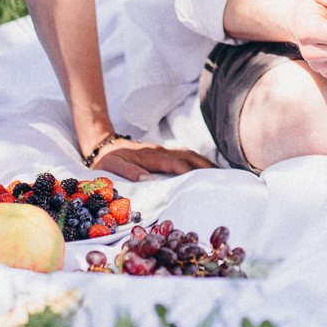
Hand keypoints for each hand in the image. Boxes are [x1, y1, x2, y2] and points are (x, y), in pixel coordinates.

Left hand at [94, 140, 214, 181]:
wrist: (104, 146)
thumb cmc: (107, 160)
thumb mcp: (111, 166)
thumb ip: (128, 172)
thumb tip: (148, 180)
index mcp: (150, 155)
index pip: (175, 163)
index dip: (189, 172)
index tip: (201, 181)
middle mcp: (161, 151)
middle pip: (189, 156)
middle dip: (206, 166)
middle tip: (222, 178)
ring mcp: (164, 151)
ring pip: (190, 154)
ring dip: (205, 163)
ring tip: (221, 175)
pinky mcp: (164, 154)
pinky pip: (185, 156)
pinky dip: (199, 162)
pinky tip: (207, 170)